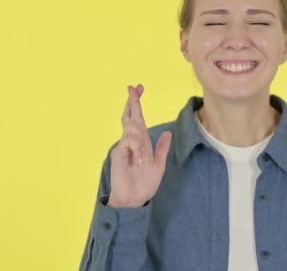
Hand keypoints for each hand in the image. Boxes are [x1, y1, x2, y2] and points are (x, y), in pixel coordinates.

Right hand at [108, 84, 171, 207]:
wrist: (135, 199)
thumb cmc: (145, 183)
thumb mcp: (159, 164)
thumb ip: (162, 149)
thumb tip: (168, 133)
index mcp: (141, 143)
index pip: (138, 119)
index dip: (137, 104)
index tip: (138, 88)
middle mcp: (131, 142)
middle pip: (130, 117)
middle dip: (133, 102)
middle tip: (133, 88)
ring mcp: (123, 147)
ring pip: (132, 130)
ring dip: (140, 141)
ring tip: (142, 160)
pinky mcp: (118, 154)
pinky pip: (128, 142)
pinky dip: (136, 149)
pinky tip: (139, 160)